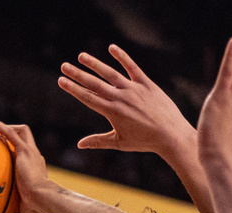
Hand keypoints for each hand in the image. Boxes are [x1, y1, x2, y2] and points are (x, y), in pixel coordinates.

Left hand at [0, 121, 47, 212]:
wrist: (43, 198)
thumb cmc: (39, 208)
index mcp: (36, 168)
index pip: (28, 154)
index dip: (17, 150)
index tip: (5, 152)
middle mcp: (35, 156)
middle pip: (26, 137)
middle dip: (12, 132)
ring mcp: (30, 152)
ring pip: (22, 130)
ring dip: (6, 126)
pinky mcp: (24, 150)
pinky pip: (10, 132)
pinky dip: (0, 127)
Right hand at [58, 45, 196, 157]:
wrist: (170, 136)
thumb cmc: (145, 142)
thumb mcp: (120, 142)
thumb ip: (98, 141)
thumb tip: (79, 145)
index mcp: (112, 112)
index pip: (88, 97)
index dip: (73, 89)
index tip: (61, 81)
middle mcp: (120, 98)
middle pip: (94, 83)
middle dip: (77, 74)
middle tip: (63, 66)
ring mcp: (133, 89)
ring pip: (110, 73)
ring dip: (94, 64)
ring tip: (81, 56)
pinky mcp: (146, 84)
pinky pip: (132, 67)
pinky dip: (122, 57)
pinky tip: (111, 48)